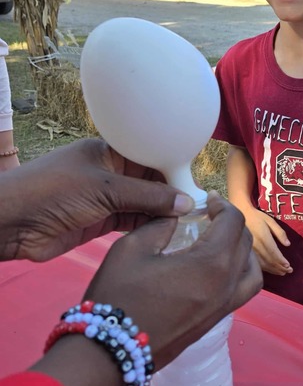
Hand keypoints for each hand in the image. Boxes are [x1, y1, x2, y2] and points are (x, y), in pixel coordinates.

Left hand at [0, 138, 194, 261]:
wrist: (11, 222)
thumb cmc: (54, 192)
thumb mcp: (104, 189)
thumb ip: (147, 197)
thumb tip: (186, 203)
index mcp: (110, 152)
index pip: (151, 155)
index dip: (174, 168)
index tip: (198, 183)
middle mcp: (111, 173)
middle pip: (150, 181)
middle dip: (173, 193)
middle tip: (201, 207)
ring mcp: (106, 198)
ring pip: (144, 204)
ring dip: (163, 213)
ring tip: (192, 222)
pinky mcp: (101, 222)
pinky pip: (132, 223)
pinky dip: (149, 227)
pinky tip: (170, 233)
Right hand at [84, 192, 262, 368]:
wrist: (110, 353)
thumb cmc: (118, 296)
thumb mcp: (132, 248)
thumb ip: (160, 225)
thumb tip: (178, 213)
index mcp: (211, 264)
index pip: (233, 223)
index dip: (223, 205)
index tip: (208, 199)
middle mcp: (226, 286)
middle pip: (244, 244)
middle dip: (230, 223)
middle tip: (210, 215)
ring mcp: (224, 307)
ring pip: (252, 271)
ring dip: (242, 250)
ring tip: (220, 240)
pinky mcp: (215, 322)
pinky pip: (242, 291)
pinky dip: (240, 273)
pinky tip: (216, 267)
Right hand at [242, 206, 292, 275]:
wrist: (241, 215)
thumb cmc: (257, 217)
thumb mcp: (270, 221)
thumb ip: (280, 232)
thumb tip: (288, 244)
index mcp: (263, 237)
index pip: (273, 252)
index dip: (281, 260)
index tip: (288, 265)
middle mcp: (256, 246)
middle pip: (269, 260)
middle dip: (280, 267)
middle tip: (289, 271)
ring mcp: (251, 250)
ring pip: (263, 264)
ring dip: (274, 270)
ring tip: (283, 272)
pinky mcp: (247, 252)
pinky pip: (257, 264)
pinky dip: (266, 269)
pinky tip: (272, 270)